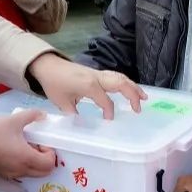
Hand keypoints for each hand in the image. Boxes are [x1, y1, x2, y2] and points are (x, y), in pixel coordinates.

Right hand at [0, 109, 56, 178]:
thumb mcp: (13, 120)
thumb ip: (31, 115)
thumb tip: (43, 115)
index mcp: (26, 158)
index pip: (49, 163)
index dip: (50, 152)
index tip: (41, 141)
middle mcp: (21, 170)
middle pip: (44, 172)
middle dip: (46, 159)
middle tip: (38, 145)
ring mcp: (12, 174)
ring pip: (33, 174)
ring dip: (35, 162)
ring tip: (26, 147)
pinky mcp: (4, 174)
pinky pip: (22, 173)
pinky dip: (25, 165)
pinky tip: (16, 151)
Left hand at [27, 54, 145, 118]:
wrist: (47, 66)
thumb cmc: (54, 84)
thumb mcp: (61, 103)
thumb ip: (74, 114)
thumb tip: (82, 125)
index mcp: (89, 86)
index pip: (106, 100)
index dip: (109, 111)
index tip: (109, 121)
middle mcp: (97, 77)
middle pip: (120, 83)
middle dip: (132, 95)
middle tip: (139, 108)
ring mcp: (97, 73)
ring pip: (120, 78)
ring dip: (133, 87)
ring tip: (143, 97)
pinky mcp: (96, 72)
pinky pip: (115, 76)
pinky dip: (125, 82)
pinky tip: (130, 89)